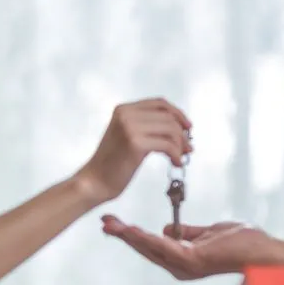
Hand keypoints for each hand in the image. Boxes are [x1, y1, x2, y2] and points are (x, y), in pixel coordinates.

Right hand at [74, 98, 191, 204]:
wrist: (95, 182)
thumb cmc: (113, 163)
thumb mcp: (127, 136)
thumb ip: (146, 127)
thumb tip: (180, 129)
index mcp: (123, 109)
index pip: (159, 103)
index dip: (178, 113)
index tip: (188, 127)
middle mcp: (126, 114)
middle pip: (168, 117)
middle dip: (182, 133)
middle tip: (188, 149)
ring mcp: (130, 127)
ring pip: (170, 130)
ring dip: (181, 145)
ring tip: (181, 157)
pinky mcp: (135, 143)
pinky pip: (167, 145)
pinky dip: (176, 155)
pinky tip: (176, 164)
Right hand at [101, 217, 271, 279]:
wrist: (260, 250)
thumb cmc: (242, 242)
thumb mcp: (208, 233)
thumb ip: (188, 232)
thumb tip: (168, 228)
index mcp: (183, 260)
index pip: (152, 247)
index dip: (132, 236)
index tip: (115, 223)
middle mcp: (180, 267)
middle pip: (145, 249)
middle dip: (123, 235)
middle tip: (104, 221)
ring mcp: (185, 266)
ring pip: (150, 248)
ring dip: (129, 235)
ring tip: (110, 224)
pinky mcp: (191, 261)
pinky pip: (163, 246)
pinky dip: (145, 237)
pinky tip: (132, 229)